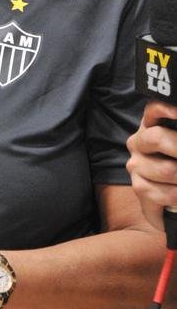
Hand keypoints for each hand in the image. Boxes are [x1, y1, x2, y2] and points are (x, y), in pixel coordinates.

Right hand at [126, 102, 176, 230]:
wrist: (171, 199)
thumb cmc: (176, 165)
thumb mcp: (176, 147)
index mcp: (151, 126)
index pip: (153, 110)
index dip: (164, 109)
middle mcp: (138, 143)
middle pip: (156, 138)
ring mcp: (136, 166)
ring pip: (167, 170)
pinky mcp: (139, 189)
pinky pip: (166, 194)